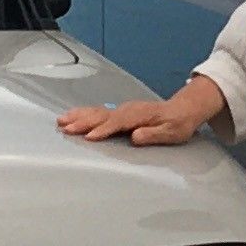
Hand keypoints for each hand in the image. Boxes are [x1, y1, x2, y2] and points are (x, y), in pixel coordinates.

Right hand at [59, 76, 226, 149]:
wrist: (184, 108)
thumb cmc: (178, 123)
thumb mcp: (172, 132)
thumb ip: (153, 134)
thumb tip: (135, 136)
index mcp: (139, 115)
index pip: (118, 123)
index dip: (103, 130)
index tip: (89, 137)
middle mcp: (128, 110)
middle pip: (102, 115)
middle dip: (83, 122)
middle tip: (65, 127)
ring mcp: (123, 110)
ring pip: (97, 112)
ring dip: (78, 116)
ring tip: (61, 120)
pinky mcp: (120, 112)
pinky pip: (99, 112)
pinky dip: (84, 113)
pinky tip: (73, 116)